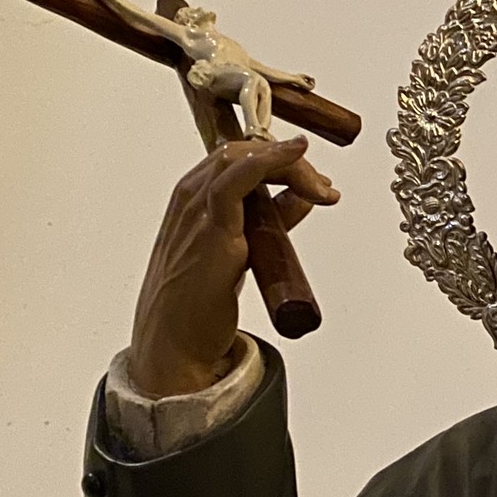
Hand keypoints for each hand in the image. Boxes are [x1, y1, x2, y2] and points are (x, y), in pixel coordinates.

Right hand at [126, 136, 337, 397]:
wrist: (174, 344)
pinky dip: (268, 161)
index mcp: (194, 199)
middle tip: (322, 187)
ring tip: (320, 186)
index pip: (239, 158)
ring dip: (288, 164)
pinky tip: (294, 154)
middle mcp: (191, 197)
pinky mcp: (211, 230)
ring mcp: (197, 211)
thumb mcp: (242, 249)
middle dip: (289, 161)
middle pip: (243, 152)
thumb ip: (269, 219)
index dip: (280, 159)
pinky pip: (237, 179)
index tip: (315, 179)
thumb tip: (302, 197)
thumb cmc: (197, 303)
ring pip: (241, 158)